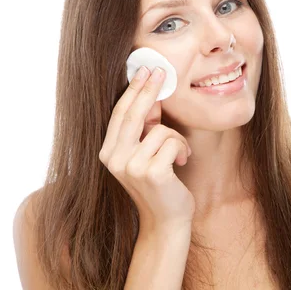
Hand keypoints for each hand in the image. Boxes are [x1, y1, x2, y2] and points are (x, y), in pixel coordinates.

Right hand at [99, 66, 194, 231]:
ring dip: (177, 139)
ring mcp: (131, 167)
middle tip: (161, 72)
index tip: (144, 70)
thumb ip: (144, 128)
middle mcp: (113, 159)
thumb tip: (151, 95)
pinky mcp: (151, 173)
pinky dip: (182, 149)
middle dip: (148, 90)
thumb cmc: (160, 183)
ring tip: (178, 155)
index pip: (119, 114)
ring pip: (160, 130)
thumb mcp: (146, 152)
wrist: (166, 220)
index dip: (133, 90)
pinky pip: (172, 142)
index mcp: (108, 152)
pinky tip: (181, 163)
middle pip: (133, 114)